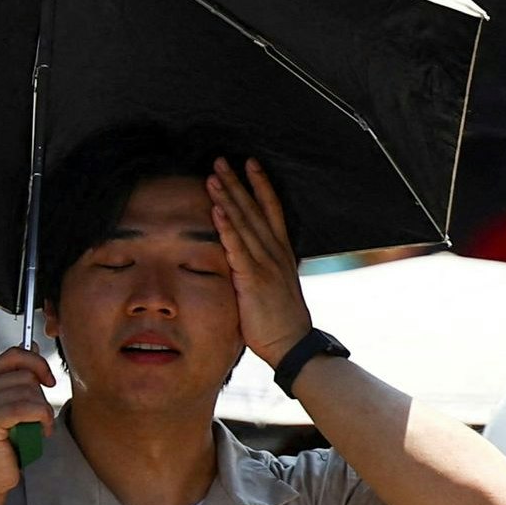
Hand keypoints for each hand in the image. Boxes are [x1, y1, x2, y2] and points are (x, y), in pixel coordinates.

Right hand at [0, 346, 50, 498]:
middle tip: (38, 420)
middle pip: (25, 374)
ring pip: (28, 391)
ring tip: (38, 429)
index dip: (38, 364)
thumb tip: (34, 346)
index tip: (49, 382)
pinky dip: (42, 419)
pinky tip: (42, 432)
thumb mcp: (10, 409)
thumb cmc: (2, 448)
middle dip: (41, 397)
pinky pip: (26, 407)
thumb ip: (17, 381)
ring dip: (43, 411)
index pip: (14, 354)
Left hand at [207, 159, 311, 367]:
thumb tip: (247, 259)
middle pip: (255, 209)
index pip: (272, 210)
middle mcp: (275, 253)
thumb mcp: (274, 287)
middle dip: (238, 182)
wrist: (292, 345)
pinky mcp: (253, 279)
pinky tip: (216, 210)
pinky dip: (227, 228)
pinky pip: (237, 248)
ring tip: (213, 176)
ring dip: (228, 198)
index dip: (261, 185)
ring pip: (245, 223)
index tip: (250, 163)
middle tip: (222, 159)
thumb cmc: (280, 321)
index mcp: (281, 253)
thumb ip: (261, 268)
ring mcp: (265, 264)